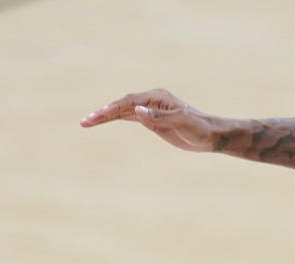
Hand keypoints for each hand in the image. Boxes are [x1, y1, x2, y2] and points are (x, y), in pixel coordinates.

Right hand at [80, 89, 218, 151]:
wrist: (209, 135)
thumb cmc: (198, 128)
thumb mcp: (181, 122)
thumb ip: (159, 117)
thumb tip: (137, 110)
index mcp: (157, 97)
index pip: (130, 101)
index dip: (114, 108)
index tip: (100, 115)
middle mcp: (150, 101)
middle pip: (121, 105)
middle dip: (103, 113)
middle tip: (85, 121)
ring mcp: (149, 110)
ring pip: (121, 111)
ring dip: (104, 116)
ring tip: (85, 122)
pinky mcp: (150, 120)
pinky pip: (127, 118)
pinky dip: (114, 119)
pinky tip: (101, 121)